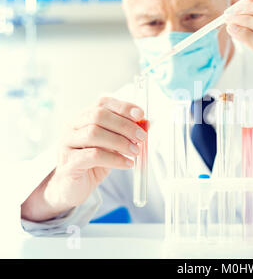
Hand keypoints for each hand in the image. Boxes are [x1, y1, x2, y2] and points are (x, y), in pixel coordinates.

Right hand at [21, 97, 147, 221]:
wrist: (73, 188)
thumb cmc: (93, 163)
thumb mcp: (114, 146)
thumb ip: (127, 133)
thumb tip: (146, 123)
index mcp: (83, 118)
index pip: (102, 103)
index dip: (122, 107)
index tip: (140, 115)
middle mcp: (72, 127)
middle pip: (98, 115)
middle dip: (124, 125)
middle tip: (141, 137)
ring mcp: (67, 144)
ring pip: (94, 133)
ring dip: (120, 142)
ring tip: (135, 152)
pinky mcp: (68, 163)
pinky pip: (93, 156)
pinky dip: (115, 159)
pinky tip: (127, 164)